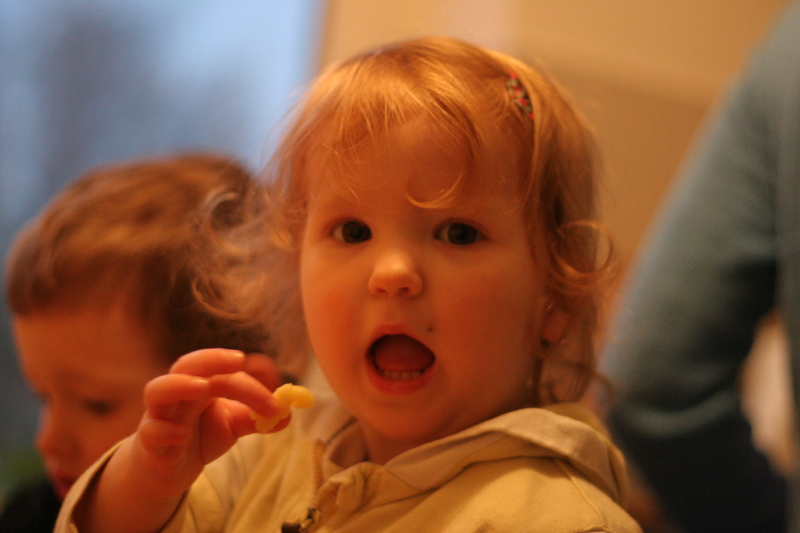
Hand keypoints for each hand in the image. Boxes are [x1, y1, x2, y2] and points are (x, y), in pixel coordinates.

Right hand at [75, 349, 285, 532]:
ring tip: (205, 388)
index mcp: (201, 382)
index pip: (223, 372)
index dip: (249, 378)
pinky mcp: (149, 443)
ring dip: (180, 384)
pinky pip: (149, 431)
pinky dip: (163, 430)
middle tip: (240, 361)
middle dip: (212, 359)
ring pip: (158, 389)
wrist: (167, 469)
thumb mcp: (232, 424)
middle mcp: (178, 393)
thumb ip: (256, 416)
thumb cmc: (199, 436)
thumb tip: (288, 413)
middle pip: (187, 364)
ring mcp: (159, 415)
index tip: (274, 389)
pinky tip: (181, 435)